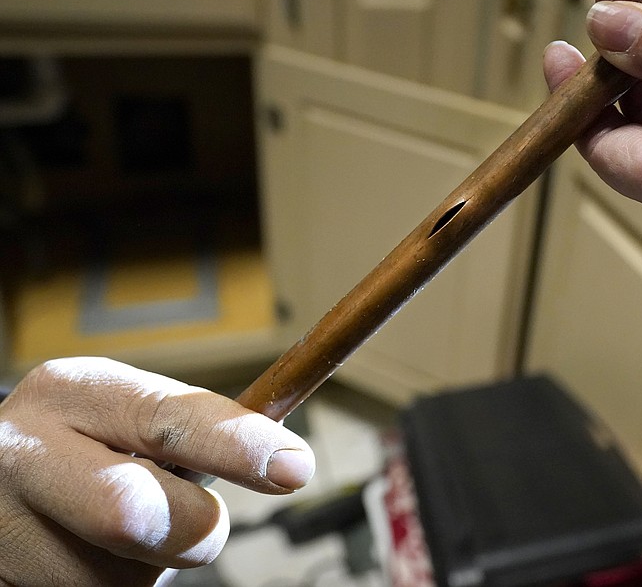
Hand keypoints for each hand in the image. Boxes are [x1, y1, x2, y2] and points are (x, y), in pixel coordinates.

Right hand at [0, 357, 314, 585]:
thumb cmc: (84, 444)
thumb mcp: (127, 413)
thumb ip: (192, 428)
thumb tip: (287, 459)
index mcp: (71, 391)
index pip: (170, 419)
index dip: (239, 446)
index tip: (295, 466)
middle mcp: (24, 453)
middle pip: (134, 511)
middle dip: (191, 526)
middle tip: (200, 523)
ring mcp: (2, 526)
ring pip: (119, 575)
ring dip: (146, 564)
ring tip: (114, 532)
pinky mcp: (0, 579)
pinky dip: (113, 583)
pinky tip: (86, 556)